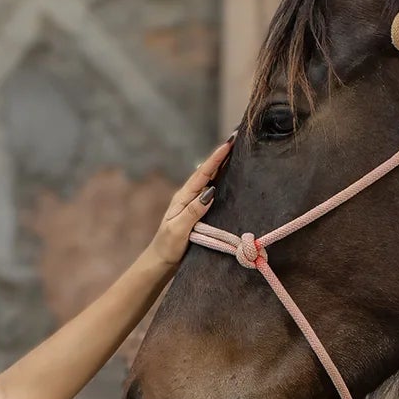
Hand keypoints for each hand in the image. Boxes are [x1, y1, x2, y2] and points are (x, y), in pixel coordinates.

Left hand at [144, 139, 230, 272]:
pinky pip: (213, 192)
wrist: (161, 260)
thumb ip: (193, 211)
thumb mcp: (179, 229)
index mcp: (183, 197)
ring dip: (223, 165)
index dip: (216, 159)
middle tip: (236, 138)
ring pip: (211, 180)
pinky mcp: (199, 212)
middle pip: (208, 172)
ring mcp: (194, 203)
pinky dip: (222, 181)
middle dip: (222, 155)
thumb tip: (210, 192)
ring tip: (237, 151)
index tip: (228, 143)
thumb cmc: (168, 246)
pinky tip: (231, 177)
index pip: (202, 174)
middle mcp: (189, 196)